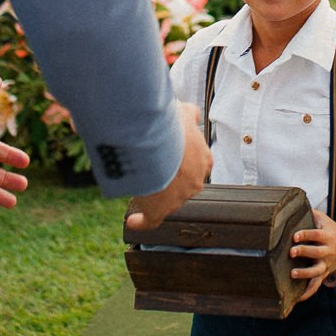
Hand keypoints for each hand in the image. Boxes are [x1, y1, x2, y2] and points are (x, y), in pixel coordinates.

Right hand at [124, 102, 210, 229]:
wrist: (160, 145)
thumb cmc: (172, 128)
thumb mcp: (184, 113)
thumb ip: (189, 116)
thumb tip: (191, 115)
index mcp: (203, 160)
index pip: (197, 166)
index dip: (183, 163)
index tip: (170, 159)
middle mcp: (195, 181)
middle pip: (183, 185)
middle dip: (169, 179)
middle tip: (151, 170)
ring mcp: (179, 198)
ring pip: (167, 201)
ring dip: (154, 195)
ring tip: (137, 185)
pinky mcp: (160, 210)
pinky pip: (151, 220)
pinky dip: (141, 221)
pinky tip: (133, 220)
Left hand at [288, 208, 335, 300]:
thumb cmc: (331, 229)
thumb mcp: (323, 218)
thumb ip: (310, 212)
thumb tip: (292, 204)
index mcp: (327, 236)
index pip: (315, 235)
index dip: (306, 235)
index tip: (295, 236)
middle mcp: (327, 251)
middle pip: (316, 253)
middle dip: (304, 252)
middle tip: (292, 252)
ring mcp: (326, 264)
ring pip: (316, 271)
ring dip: (305, 274)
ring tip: (293, 274)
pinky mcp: (324, 274)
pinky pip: (316, 286)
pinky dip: (308, 293)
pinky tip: (297, 298)